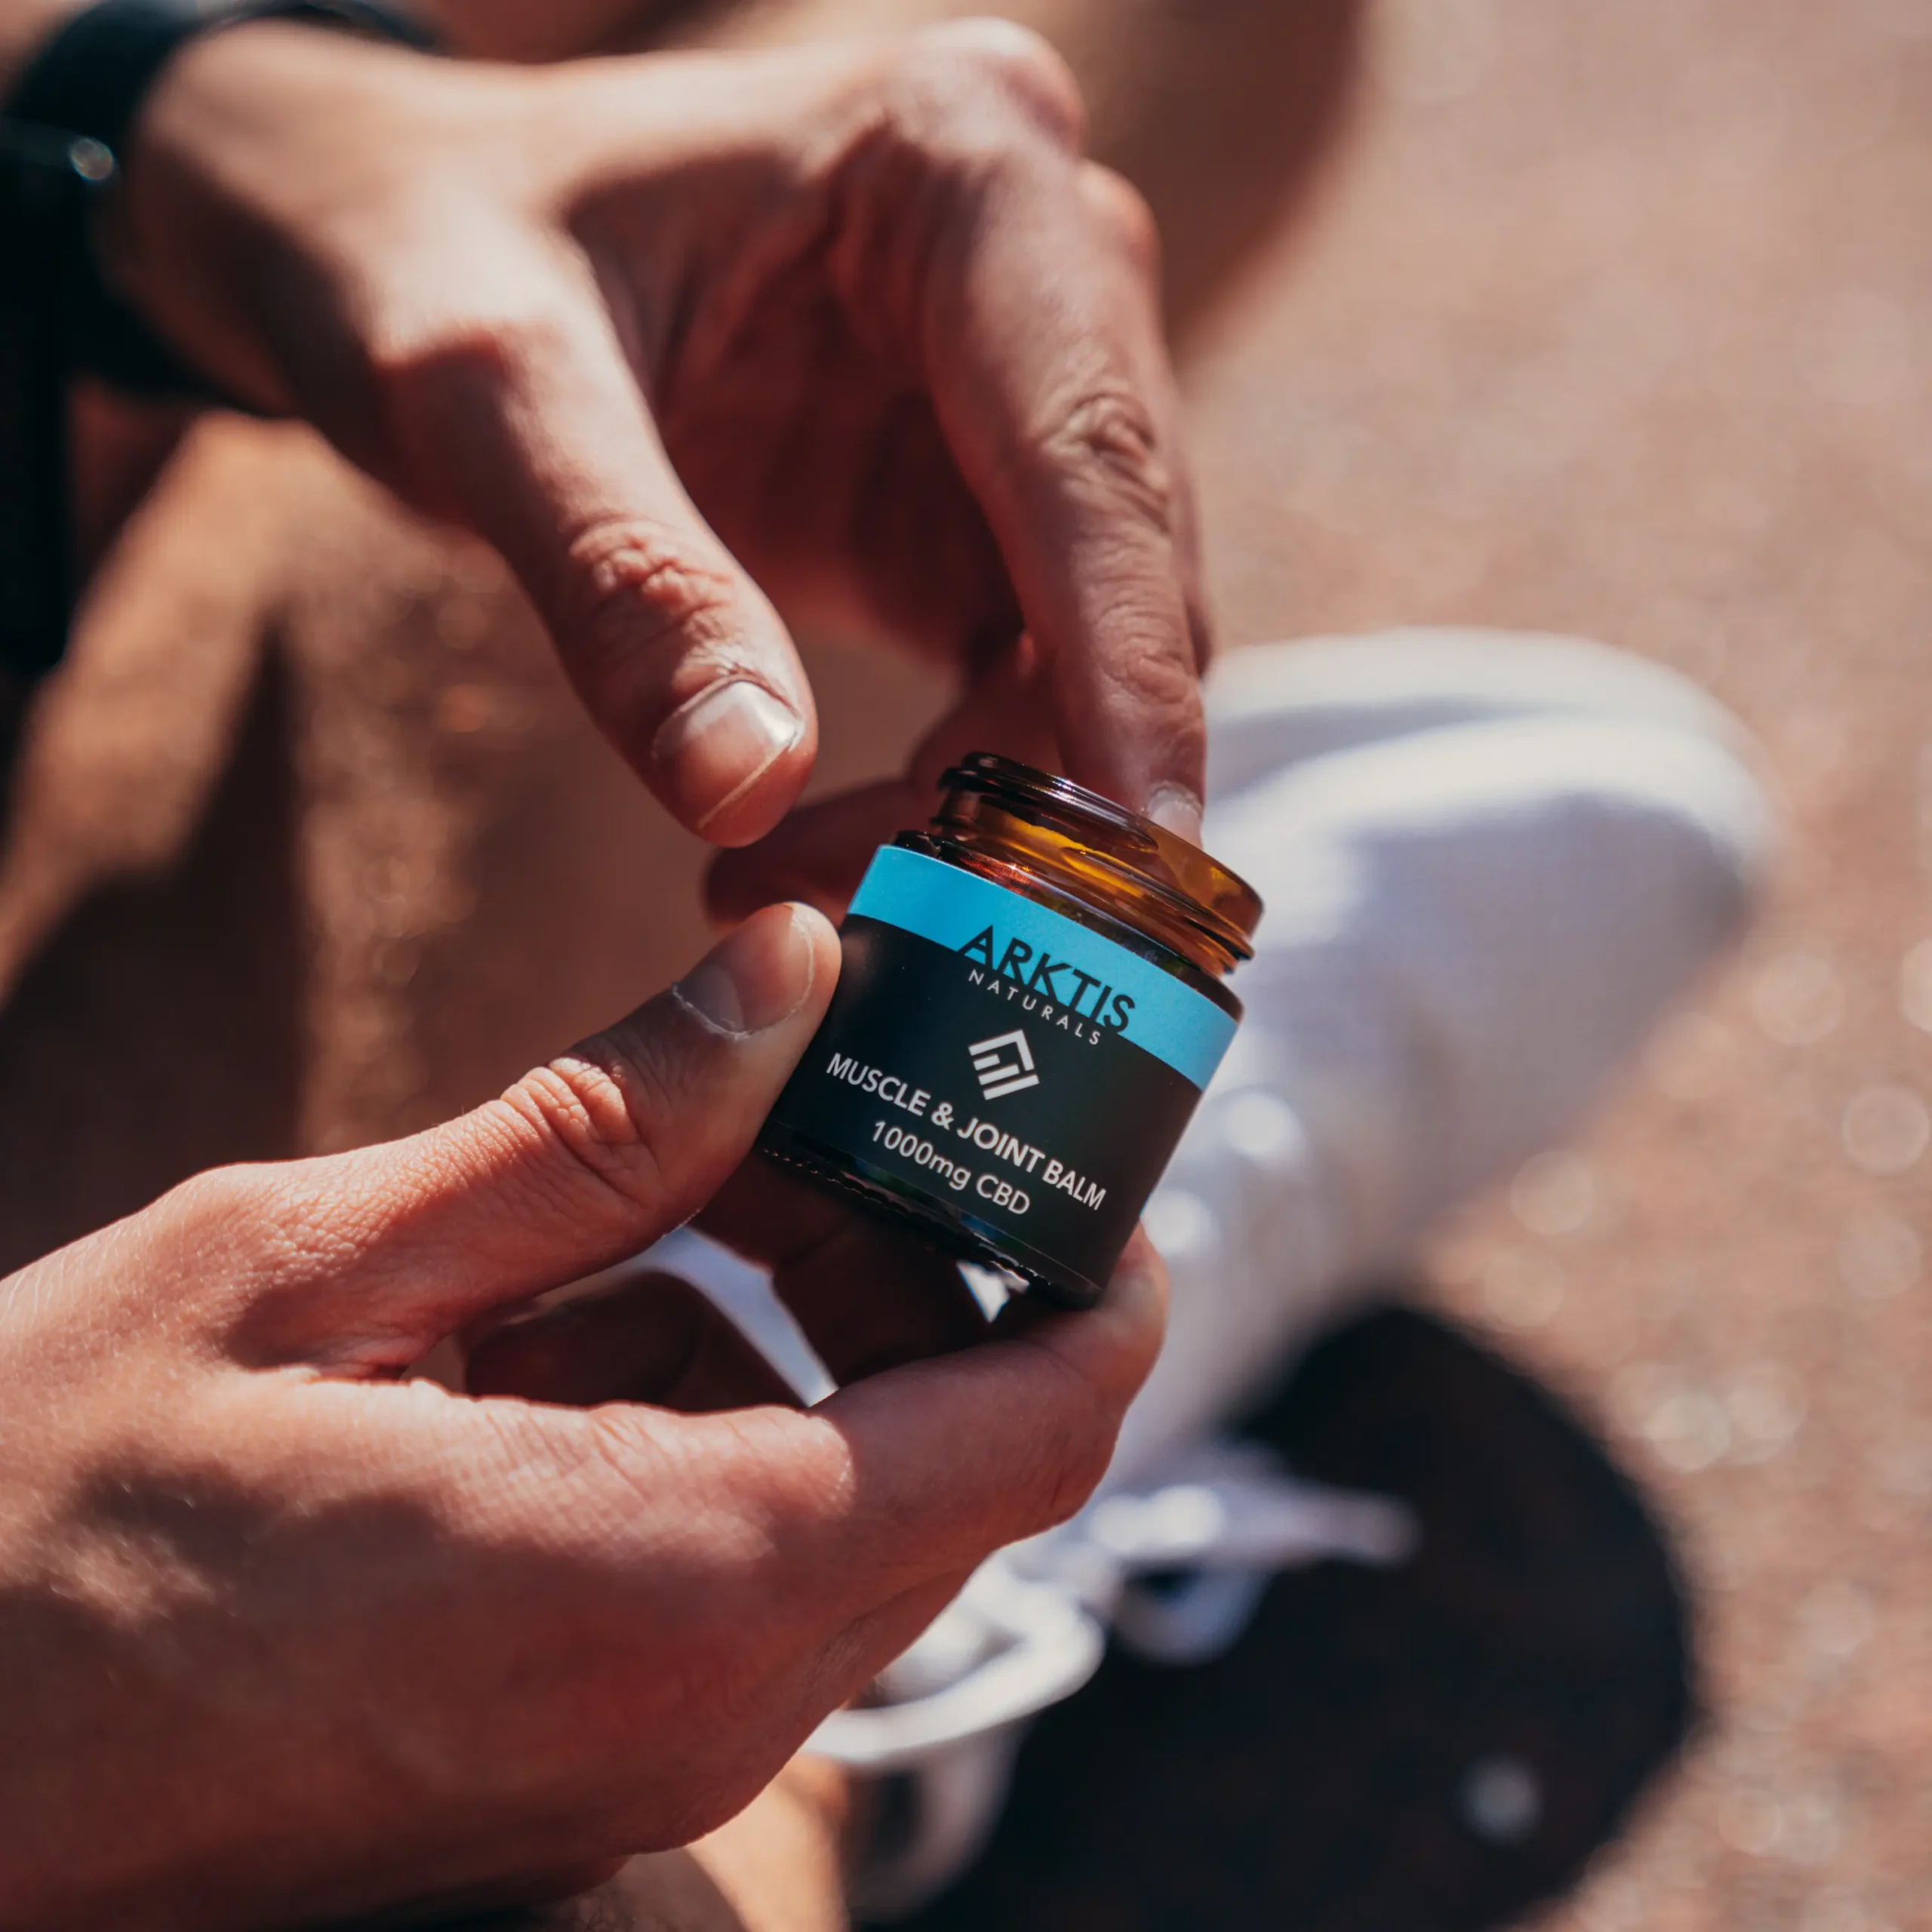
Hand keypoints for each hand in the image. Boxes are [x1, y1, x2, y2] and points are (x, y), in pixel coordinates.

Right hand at [0, 904, 1163, 1928]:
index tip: (1079, 1151)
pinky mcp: (587, 1760)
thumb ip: (598, 1125)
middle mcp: (702, 1704)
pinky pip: (744, 1568)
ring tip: (666, 1198)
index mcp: (672, 1572)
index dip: (1100, 1280)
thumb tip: (797, 975)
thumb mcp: (309, 1263)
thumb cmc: (30, 1511)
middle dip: (928, 1273)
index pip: (1035, 1429)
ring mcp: (651, 1757)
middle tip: (817, 1115)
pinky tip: (564, 1326)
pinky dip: (717, 1426)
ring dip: (810, 1341)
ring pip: (858, 1510)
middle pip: (962, 1463)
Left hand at [106, 19, 1207, 854]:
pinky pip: (1023, 668)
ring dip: (987, 798)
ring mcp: (1017, 381)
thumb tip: (751, 789)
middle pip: (1119, 564)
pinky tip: (816, 836)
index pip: (1088, 454)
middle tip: (889, 922)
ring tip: (793, 876)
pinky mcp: (972, 489)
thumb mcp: (483, 396)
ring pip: (1090, 641)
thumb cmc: (417, 252)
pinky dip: (954, 782)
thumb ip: (622, 581)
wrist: (394, 233)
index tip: (1145, 863)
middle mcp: (1037, 260)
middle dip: (1036, 768)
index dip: (1128, 673)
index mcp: (955, 163)